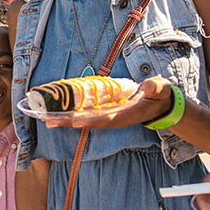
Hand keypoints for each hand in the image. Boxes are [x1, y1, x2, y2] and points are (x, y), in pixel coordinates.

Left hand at [44, 76, 174, 128]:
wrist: (162, 105)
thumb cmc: (161, 96)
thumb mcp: (161, 89)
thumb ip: (155, 88)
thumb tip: (146, 87)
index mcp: (126, 115)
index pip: (105, 118)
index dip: (90, 119)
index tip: (74, 120)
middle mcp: (115, 119)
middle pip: (89, 122)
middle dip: (69, 121)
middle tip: (48, 120)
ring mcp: (110, 116)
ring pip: (85, 120)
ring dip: (67, 120)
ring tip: (47, 119)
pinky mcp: (107, 112)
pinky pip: (87, 114)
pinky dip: (74, 114)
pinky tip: (61, 112)